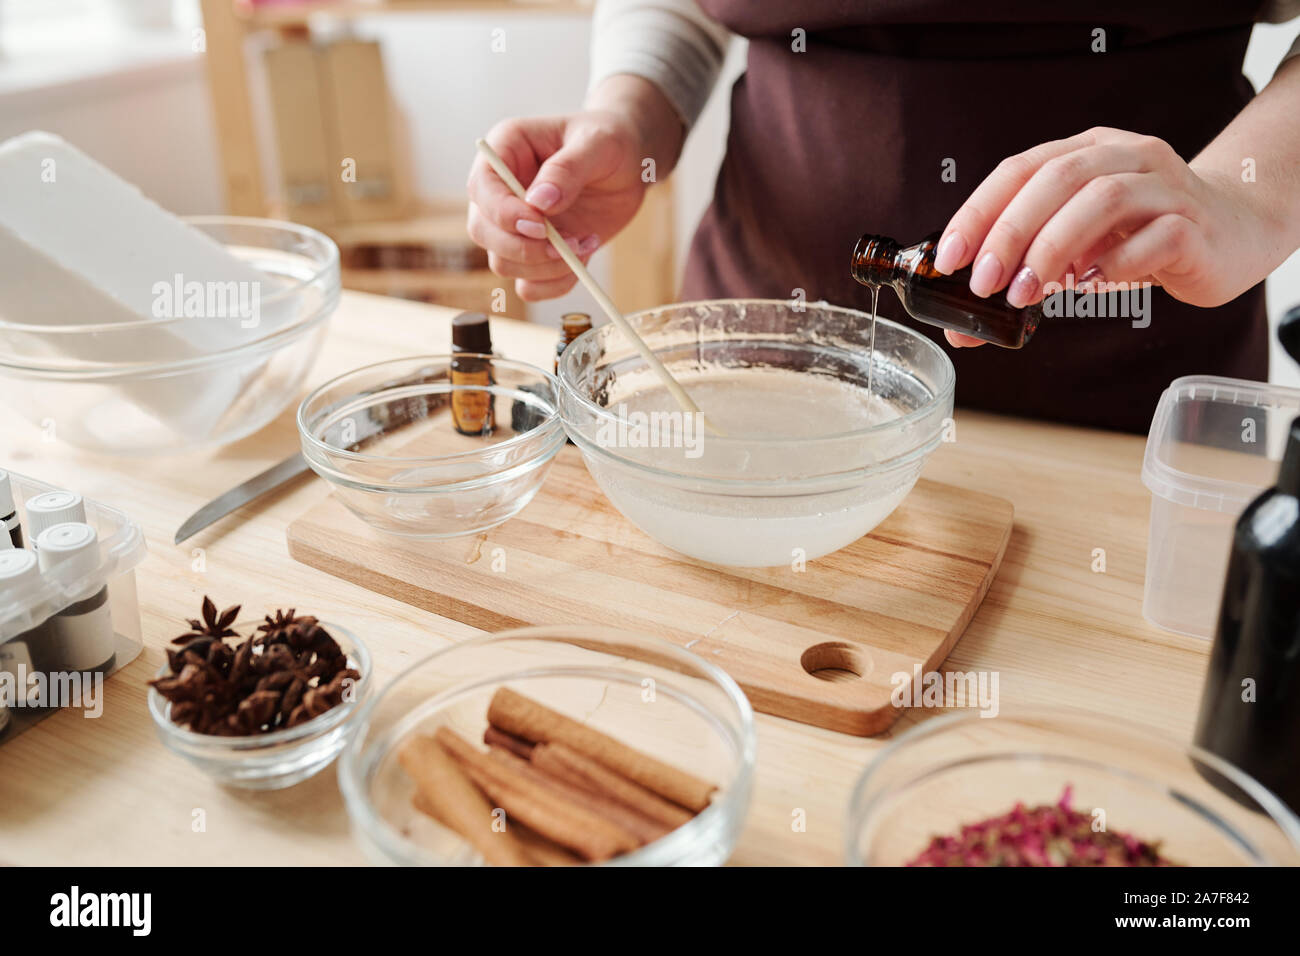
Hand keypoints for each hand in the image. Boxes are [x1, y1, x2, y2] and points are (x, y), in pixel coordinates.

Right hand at [467, 111, 646, 300]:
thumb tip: (538, 202)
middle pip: (483, 232)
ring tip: (586, 243)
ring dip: (546, 267)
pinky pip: (529, 285)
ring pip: (504, 264)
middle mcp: (500, 191)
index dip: (504, 213)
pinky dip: (555, 284)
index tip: (541, 226)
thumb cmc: (609, 141)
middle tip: (570, 244)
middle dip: (525, 248)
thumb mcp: (597, 144)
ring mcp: (514, 226)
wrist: (628, 166)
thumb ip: (567, 169)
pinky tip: (583, 258)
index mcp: (506, 150)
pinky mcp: (534, 252)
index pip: (482, 188)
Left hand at [932, 127, 1280, 346]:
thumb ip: (1022, 278)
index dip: (978, 212)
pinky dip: (1115, 263)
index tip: (948, 258)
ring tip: (1026, 293)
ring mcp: (1165, 187)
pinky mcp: (1195, 224)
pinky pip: (1155, 236)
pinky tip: (1091, 285)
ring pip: (1104, 199)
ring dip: (1054, 248)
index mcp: (1084, 152)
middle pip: (1059, 178)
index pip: (1019, 169)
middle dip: (1011, 231)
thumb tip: (961, 329)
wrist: (1231, 233)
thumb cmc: (1140, 237)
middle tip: (985, 282)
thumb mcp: (1074, 251)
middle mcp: (1125, 157)